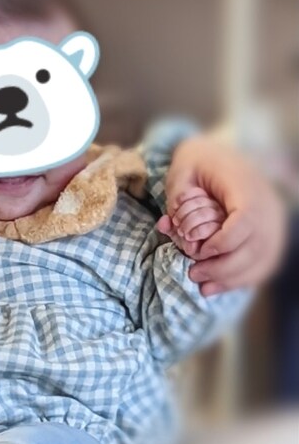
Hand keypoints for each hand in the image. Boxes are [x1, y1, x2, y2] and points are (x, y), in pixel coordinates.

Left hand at [165, 136, 285, 294]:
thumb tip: (169, 225)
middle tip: (193, 274)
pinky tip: (216, 287)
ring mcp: (273, 223)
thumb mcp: (183, 167)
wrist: (222, 156)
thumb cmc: (199, 162)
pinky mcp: (270, 236)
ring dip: (232, 278)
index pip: (246, 220)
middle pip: (256, 245)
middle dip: (223, 267)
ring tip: (202, 287)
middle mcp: (268, 206)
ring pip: (261, 259)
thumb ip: (177, 194)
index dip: (224, 242)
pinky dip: (241, 279)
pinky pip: (263, 264)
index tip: (199, 251)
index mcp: (248, 187)